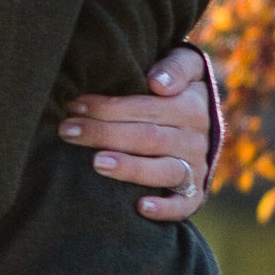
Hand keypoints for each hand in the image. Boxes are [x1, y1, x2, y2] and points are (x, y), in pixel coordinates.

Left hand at [64, 45, 213, 221]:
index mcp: (191, 106)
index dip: (109, 107)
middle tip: (67, 131)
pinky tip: (141, 207)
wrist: (206, 118)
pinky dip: (166, 209)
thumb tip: (157, 83)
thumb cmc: (178, 86)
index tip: (75, 105)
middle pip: (148, 137)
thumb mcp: (186, 65)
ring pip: (164, 170)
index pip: (146, 107)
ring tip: (97, 163)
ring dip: (130, 167)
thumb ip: (175, 67)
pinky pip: (185, 204)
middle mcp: (196, 139)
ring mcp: (196, 167)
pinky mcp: (195, 193)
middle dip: (104, 133)